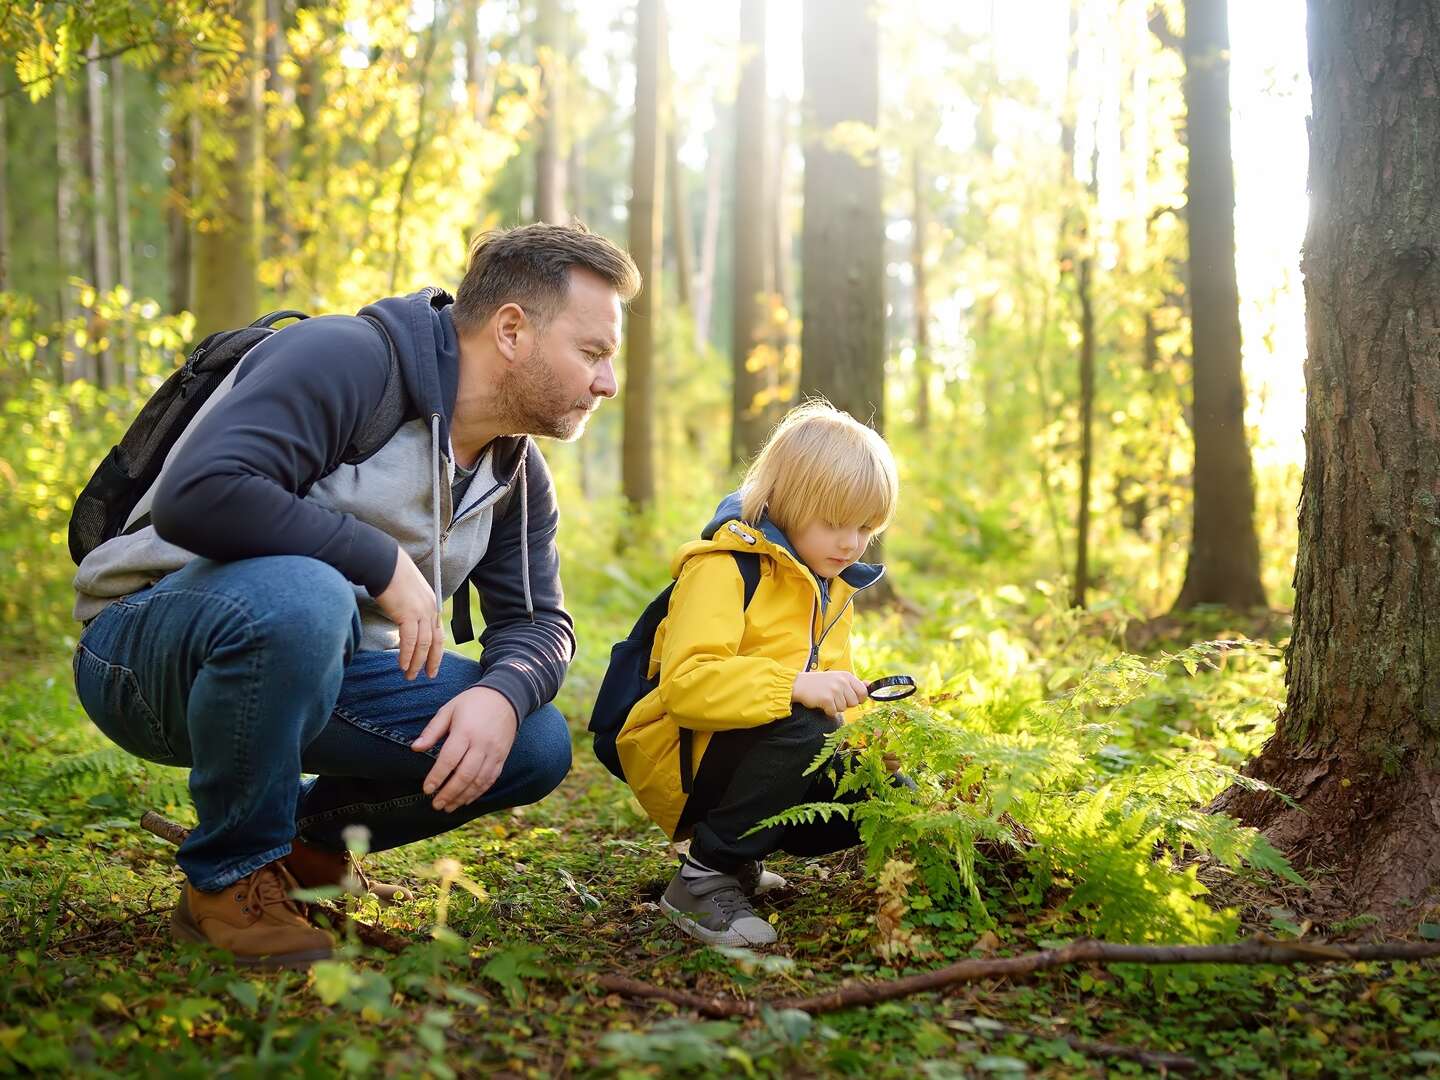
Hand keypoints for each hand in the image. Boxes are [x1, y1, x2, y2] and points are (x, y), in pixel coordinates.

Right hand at [375, 546, 443, 679]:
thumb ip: (411, 608)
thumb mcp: (408, 593)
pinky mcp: (408, 614)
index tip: (433, 665)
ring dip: (416, 662)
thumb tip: (405, 622)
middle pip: (435, 641)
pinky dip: (407, 655)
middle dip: (431, 661)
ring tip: (410, 675)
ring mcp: (421, 611)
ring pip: (423, 644)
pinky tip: (403, 665)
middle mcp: (431, 608)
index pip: (438, 632)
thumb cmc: (391, 575)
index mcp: (432, 603)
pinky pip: (409, 641)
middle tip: (427, 675)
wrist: (384, 563)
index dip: (436, 651)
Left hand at [410, 686, 518, 810]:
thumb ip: (432, 730)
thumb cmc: (472, 703)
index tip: (427, 790)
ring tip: (449, 807)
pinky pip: (490, 779)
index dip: (437, 777)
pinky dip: (479, 792)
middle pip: (465, 775)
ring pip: (478, 781)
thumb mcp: (448, 710)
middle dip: (449, 793)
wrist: (506, 697)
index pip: (449, 760)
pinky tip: (467, 799)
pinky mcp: (502, 757)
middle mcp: (481, 744)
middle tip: (436, 804)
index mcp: (465, 731)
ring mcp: (494, 752)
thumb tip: (415, 748)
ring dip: (463, 797)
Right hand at [792, 670, 868, 717]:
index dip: (858, 699)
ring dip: (835, 707)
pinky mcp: (826, 699)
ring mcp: (834, 690)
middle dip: (845, 704)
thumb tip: (870, 685)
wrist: (800, 684)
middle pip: (854, 703)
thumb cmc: (821, 683)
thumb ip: (854, 683)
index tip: (849, 697)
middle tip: (834, 697)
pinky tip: (821, 703)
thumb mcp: (838, 679)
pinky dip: (828, 711)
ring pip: (844, 708)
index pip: (863, 692)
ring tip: (826, 698)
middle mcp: (842, 682)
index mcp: (847, 676)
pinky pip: (834, 712)